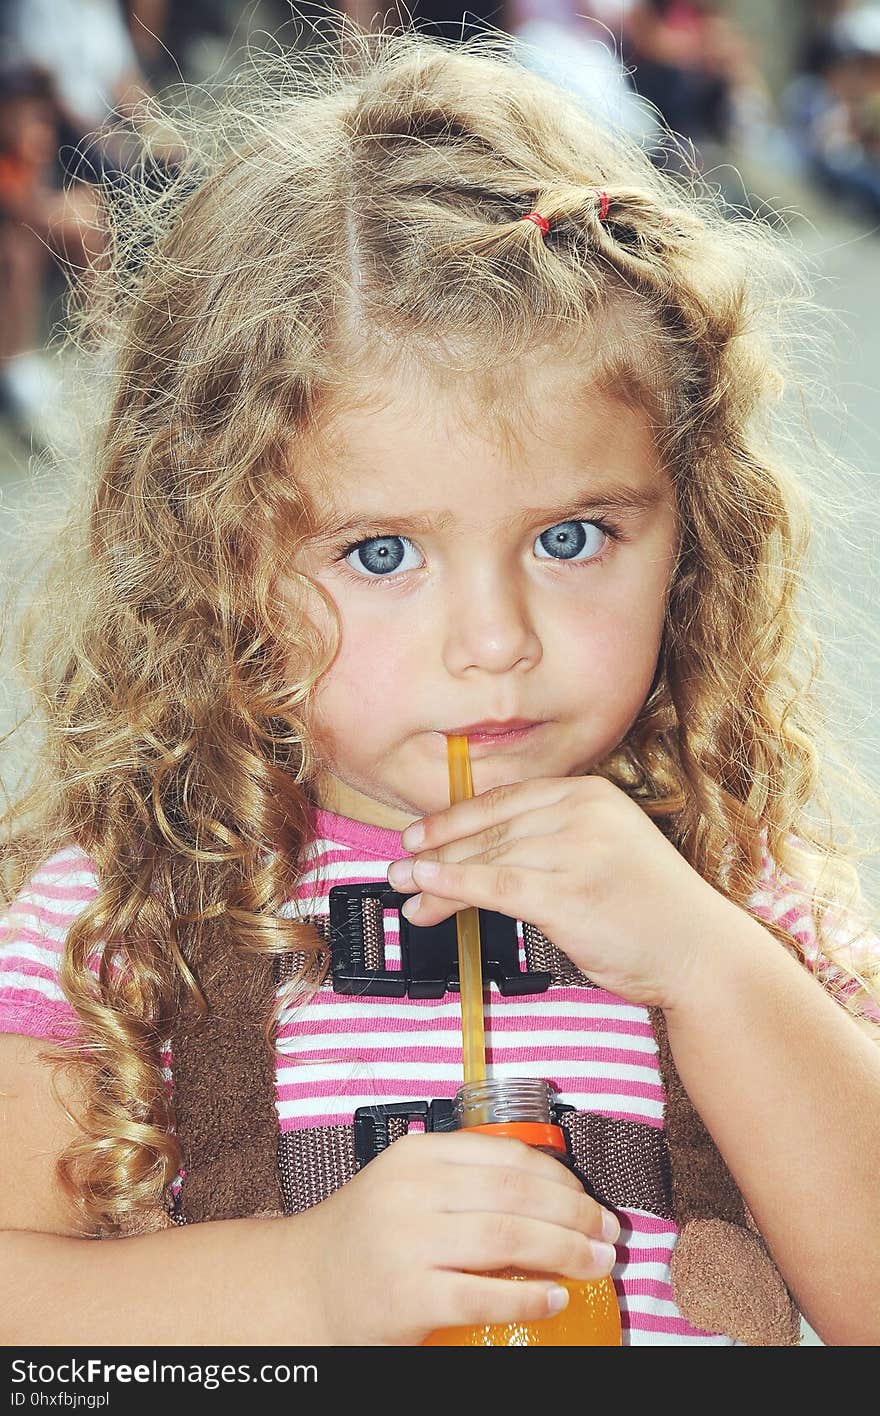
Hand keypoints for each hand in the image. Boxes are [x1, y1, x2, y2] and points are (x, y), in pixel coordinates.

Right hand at [295, 1129, 619, 1344]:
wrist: (302, 1287)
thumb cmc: (367, 1237)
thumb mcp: (408, 1186)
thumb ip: (465, 1180)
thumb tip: (556, 1195)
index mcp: (418, 1155)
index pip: (509, 1156)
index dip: (563, 1180)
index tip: (591, 1202)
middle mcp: (411, 1191)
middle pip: (517, 1195)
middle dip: (576, 1216)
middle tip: (608, 1236)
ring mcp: (406, 1243)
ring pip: (507, 1239)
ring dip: (565, 1252)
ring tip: (595, 1264)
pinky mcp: (405, 1296)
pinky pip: (482, 1296)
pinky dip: (527, 1297)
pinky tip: (554, 1298)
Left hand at [388, 775, 734, 1009]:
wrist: (702, 952)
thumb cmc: (652, 910)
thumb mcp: (605, 851)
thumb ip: (553, 841)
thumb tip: (478, 854)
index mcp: (590, 793)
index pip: (505, 801)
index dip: (454, 818)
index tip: (420, 834)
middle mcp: (582, 812)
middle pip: (489, 829)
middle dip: (437, 852)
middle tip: (400, 869)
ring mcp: (575, 850)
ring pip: (485, 858)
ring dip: (435, 878)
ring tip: (406, 894)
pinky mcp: (566, 893)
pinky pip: (493, 886)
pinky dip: (450, 888)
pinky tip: (425, 892)